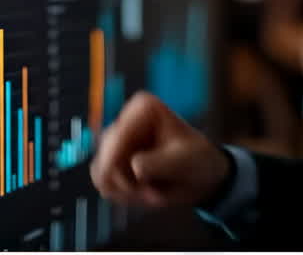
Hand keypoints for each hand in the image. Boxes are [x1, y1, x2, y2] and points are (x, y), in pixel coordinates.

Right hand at [90, 91, 229, 208]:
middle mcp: (124, 118)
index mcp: (142, 108)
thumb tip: (134, 167)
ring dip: (127, 192)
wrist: (201, 176)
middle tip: (154, 193)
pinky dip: (123, 195)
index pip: (116, 140)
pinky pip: (103, 182)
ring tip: (153, 191)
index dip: (125, 170)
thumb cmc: (197, 160)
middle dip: (128, 184)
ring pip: (101, 174)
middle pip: (105, 160)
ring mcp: (116, 140)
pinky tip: (144, 191)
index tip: (149, 185)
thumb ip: (157, 163)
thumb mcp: (183, 161)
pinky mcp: (112, 158)